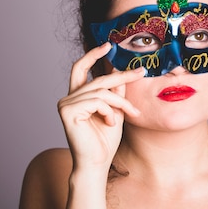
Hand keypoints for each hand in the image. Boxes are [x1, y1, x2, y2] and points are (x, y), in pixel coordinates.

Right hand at [57, 43, 144, 171]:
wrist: (97, 163)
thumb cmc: (105, 141)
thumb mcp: (115, 111)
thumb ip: (115, 92)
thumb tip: (121, 71)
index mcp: (78, 97)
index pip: (81, 68)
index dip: (93, 54)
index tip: (108, 45)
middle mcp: (69, 98)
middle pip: (99, 79)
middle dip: (122, 76)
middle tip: (141, 72)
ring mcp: (66, 103)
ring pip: (102, 91)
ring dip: (121, 103)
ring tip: (129, 115)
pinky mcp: (67, 111)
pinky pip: (98, 101)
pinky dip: (110, 111)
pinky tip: (111, 123)